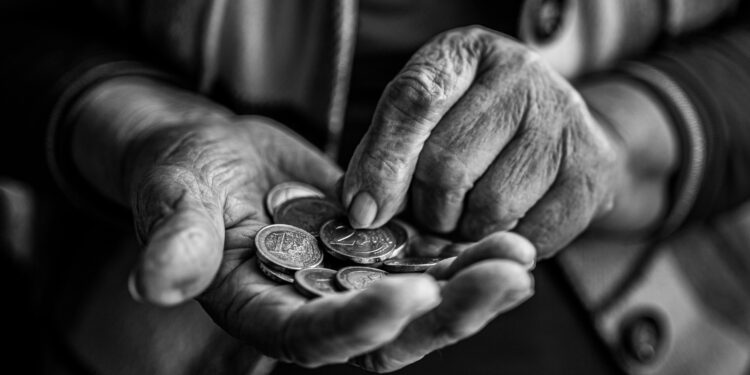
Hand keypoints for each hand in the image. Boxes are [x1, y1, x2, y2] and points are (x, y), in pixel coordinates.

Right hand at [102, 96, 534, 369]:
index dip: (360, 325)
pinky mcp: (377, 255)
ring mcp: (351, 284)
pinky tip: (508, 241)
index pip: (314, 339)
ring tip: (519, 257)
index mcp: (263, 311)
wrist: (220, 155)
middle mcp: (315, 310)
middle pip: (387, 338)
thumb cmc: (185, 173)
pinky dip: (464, 258)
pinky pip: (427, 265)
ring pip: (420, 304)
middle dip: (448, 314)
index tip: (409, 295)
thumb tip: (156, 282)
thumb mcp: (173, 194)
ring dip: (471, 286)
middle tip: (504, 278)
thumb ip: (174, 237)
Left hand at [342, 26, 621, 256]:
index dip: (384, 164)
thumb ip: (387, 154)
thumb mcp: (425, 119)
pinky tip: (504, 223)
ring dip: (466, 230)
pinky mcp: (592, 169)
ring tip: (469, 214)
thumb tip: (364, 212)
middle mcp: (521, 75)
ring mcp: (564, 119)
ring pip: (490, 207)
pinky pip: (531, 235)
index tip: (364, 212)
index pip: (415, 102)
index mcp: (465, 54)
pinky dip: (505, 244)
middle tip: (433, 211)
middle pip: (447, 167)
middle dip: (427, 208)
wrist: (557, 129)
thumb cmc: (474, 126)